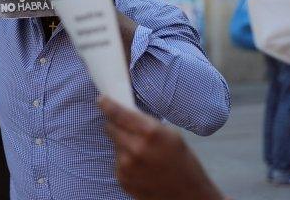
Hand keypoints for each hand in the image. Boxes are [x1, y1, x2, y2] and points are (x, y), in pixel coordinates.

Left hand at [99, 97, 223, 199]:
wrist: (188, 195)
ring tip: (142, 153)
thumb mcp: (170, 134)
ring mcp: (126, 165)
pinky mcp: (122, 178)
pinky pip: (117, 161)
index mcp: (150, 132)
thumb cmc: (182, 162)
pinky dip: (124, 160)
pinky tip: (140, 167)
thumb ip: (146, 122)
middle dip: (116, 125)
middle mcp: (135, 148)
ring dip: (122, 144)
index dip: (107, 104)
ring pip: (114, 144)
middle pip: (110, 127)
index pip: (118, 113)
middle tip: (128, 129)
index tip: (101, 100)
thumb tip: (125, 111)